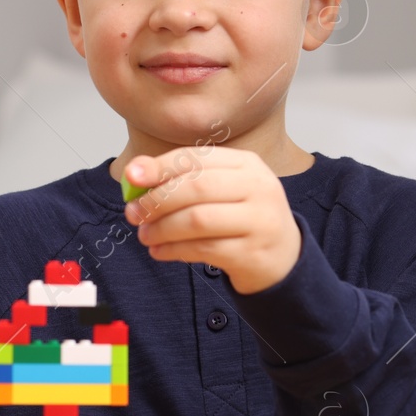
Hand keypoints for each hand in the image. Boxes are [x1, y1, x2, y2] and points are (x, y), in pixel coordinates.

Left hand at [123, 146, 301, 294]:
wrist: (282, 257)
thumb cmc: (242, 218)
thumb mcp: (221, 190)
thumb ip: (184, 179)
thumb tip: (135, 174)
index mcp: (247, 164)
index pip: (198, 158)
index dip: (161, 166)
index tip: (132, 176)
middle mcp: (258, 187)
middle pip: (196, 187)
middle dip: (157, 200)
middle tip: (133, 213)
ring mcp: (259, 221)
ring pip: (198, 220)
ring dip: (162, 228)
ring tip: (145, 235)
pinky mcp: (252, 253)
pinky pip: (203, 249)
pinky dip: (174, 250)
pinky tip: (160, 251)